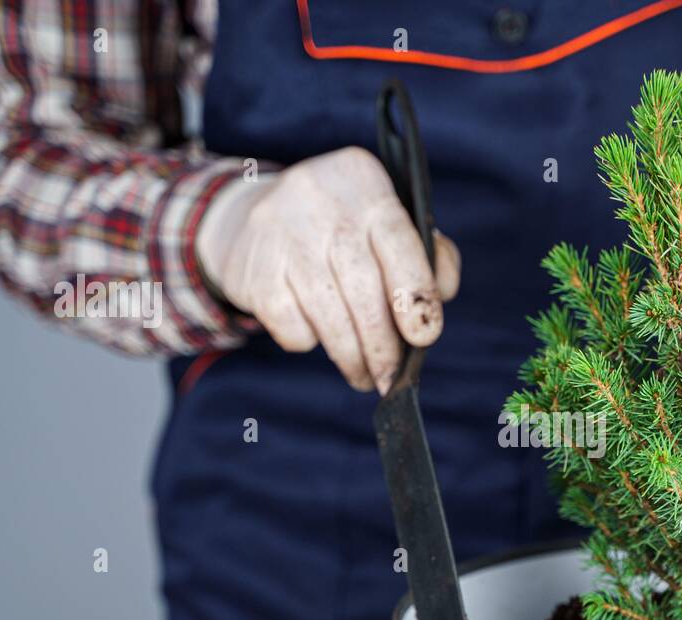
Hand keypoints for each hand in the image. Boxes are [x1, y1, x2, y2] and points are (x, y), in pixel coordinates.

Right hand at [195, 147, 460, 393]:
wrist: (249, 219)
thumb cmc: (341, 230)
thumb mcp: (386, 222)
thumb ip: (427, 257)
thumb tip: (433, 308)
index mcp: (364, 180)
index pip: (399, 240)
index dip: (414, 293)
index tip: (424, 336)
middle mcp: (318, 197)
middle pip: (362, 287)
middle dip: (382, 344)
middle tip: (390, 377)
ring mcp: (279, 231)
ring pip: (327, 313)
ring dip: (351, 357)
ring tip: (364, 376)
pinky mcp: (252, 268)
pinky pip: (291, 324)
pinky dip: (310, 341)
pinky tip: (317, 337)